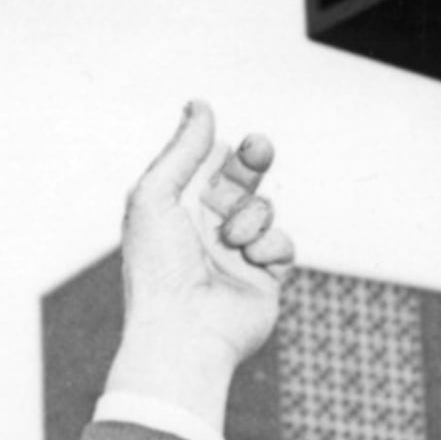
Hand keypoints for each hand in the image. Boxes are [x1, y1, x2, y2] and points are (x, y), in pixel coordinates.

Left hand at [104, 102, 293, 434]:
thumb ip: (182, 150)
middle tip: (259, 148)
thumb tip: (199, 106)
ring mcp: (237, 254)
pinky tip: (251, 260)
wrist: (183, 333)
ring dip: (251, 217)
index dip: (226, 150)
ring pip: (265, 210)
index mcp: (176, 210)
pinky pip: (283, 244)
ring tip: (231, 240)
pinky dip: (270, 246)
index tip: (236, 137)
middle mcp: (206, 230)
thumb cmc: (158, 268)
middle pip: (242, 181)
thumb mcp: (156, 196)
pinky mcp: (264, 278)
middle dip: (253, 162)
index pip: (208, 166)